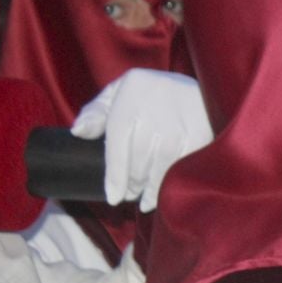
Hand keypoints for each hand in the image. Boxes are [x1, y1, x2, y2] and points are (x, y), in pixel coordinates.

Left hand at [72, 69, 212, 211]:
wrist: (204, 81)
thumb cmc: (152, 91)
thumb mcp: (120, 91)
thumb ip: (96, 111)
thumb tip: (77, 131)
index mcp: (129, 100)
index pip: (117, 147)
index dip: (115, 177)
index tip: (113, 197)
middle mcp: (154, 112)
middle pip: (138, 162)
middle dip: (132, 185)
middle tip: (129, 195)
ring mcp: (179, 125)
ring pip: (159, 169)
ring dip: (150, 190)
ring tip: (144, 201)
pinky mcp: (200, 135)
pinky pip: (180, 169)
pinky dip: (169, 185)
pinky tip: (163, 194)